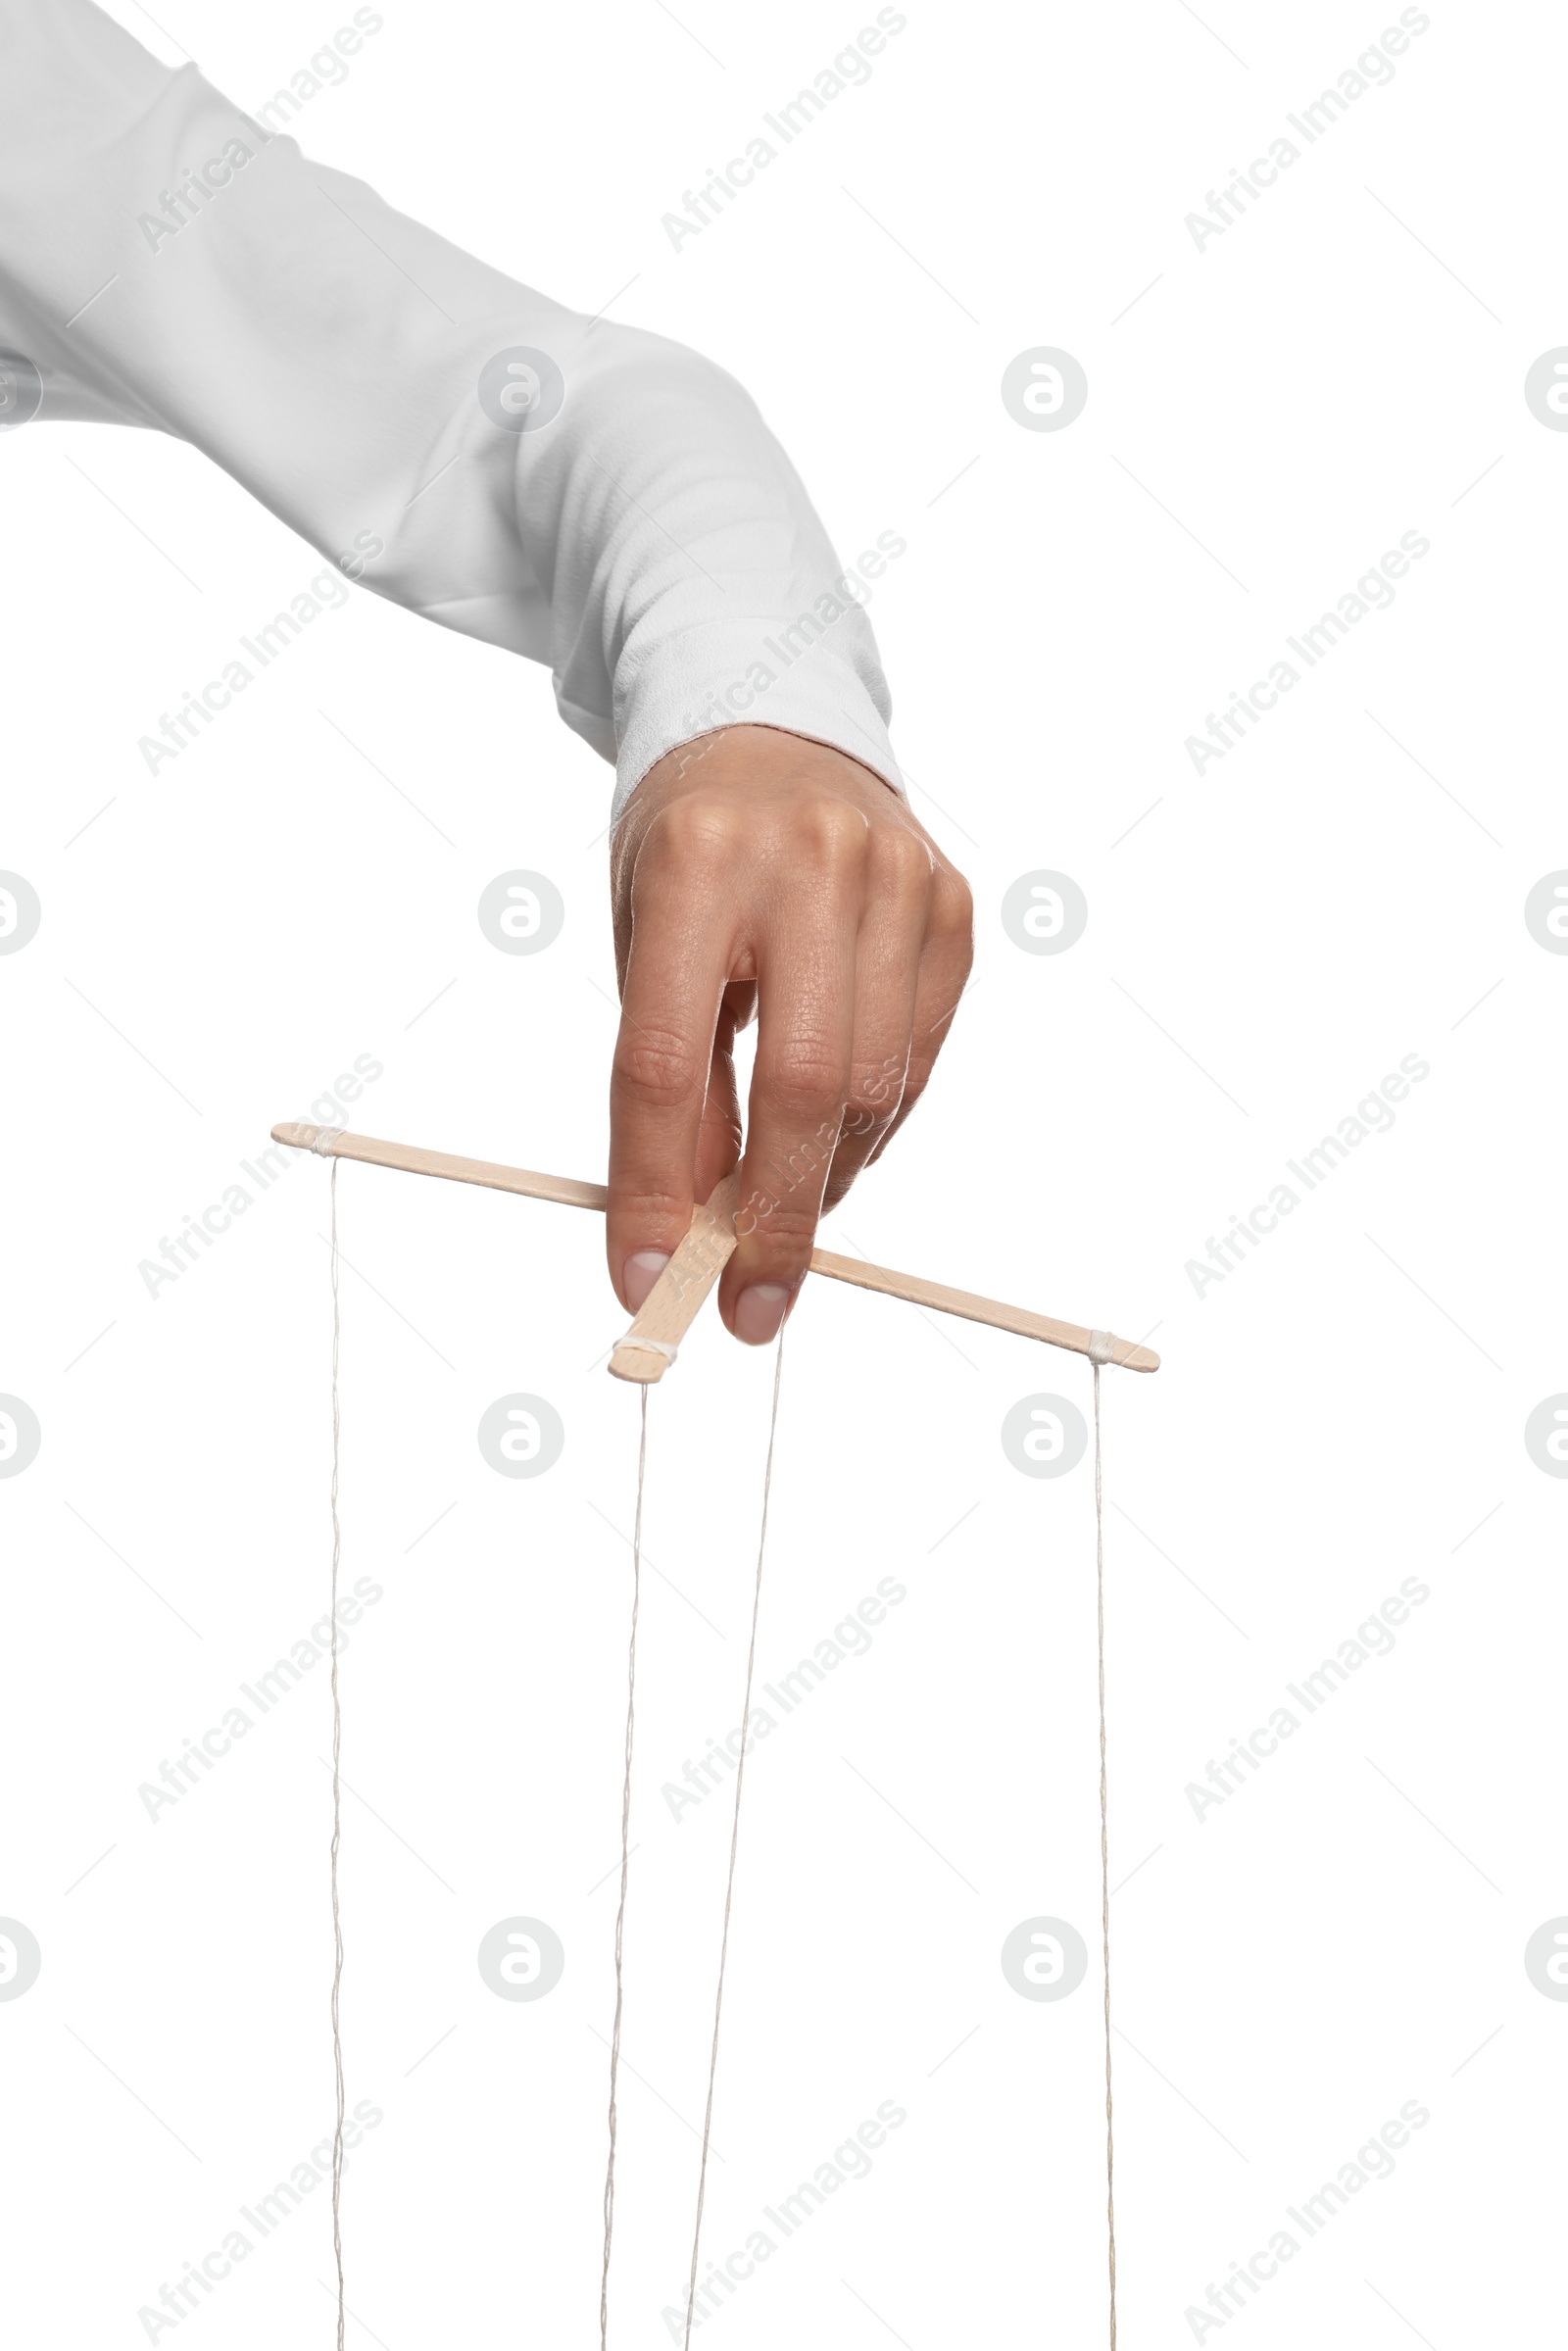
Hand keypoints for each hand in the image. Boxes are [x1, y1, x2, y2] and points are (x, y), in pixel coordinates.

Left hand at [607, 724, 973, 1342]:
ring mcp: (898, 881)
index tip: (647, 1281)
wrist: (773, 725)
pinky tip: (830, 1141)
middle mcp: (809, 863)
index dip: (655, 1189)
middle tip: (745, 1309)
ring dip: (819, 1181)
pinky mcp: (953, 909)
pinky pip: (916, 1061)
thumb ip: (674, 1076)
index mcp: (695, 863)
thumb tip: (695, 1227)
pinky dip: (869, 1128)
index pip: (668, 1062)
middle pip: (800, 1087)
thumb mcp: (643, 944)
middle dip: (770, 1222)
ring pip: (870, 1089)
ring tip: (778, 1213)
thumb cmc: (689, 853)